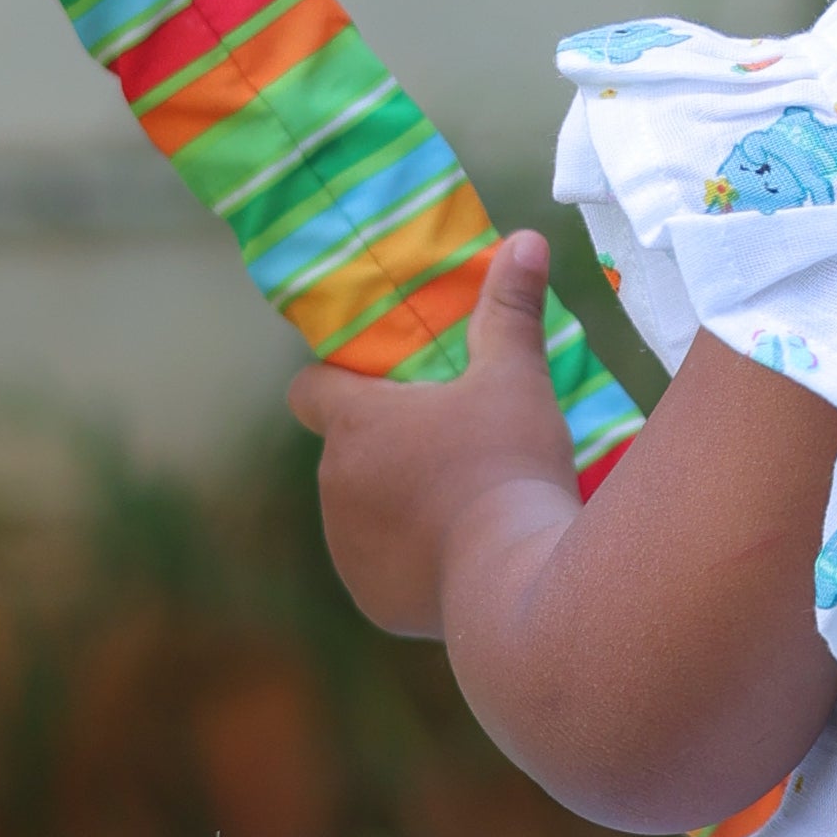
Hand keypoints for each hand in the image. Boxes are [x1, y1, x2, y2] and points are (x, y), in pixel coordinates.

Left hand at [289, 226, 578, 640]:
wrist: (516, 584)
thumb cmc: (508, 467)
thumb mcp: (516, 380)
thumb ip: (511, 310)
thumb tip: (527, 239)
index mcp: (355, 425)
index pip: (309, 390)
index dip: (338, 384)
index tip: (384, 389)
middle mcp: (334, 485)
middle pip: (347, 452)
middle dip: (387, 448)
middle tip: (454, 448)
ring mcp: (346, 548)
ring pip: (362, 512)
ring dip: (397, 505)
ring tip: (465, 506)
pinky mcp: (370, 598)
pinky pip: (381, 569)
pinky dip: (410, 561)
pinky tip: (462, 558)